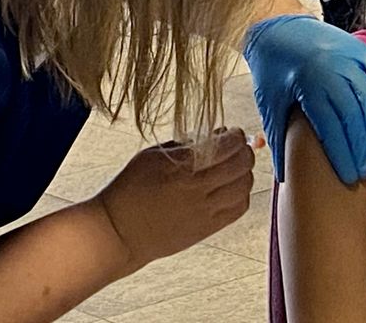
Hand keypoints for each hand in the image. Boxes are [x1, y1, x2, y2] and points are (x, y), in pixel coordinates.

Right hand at [92, 130, 255, 270]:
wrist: (120, 232)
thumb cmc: (131, 189)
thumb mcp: (152, 156)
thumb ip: (186, 144)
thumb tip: (217, 134)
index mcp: (183, 167)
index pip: (227, 145)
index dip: (236, 135)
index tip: (232, 133)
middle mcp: (198, 190)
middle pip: (242, 164)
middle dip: (245, 151)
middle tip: (237, 148)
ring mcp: (205, 212)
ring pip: (245, 187)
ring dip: (245, 173)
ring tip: (235, 168)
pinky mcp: (207, 229)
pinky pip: (239, 208)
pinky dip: (242, 194)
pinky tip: (231, 188)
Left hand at [242, 14, 365, 183]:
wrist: (273, 27)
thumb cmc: (272, 70)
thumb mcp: (270, 103)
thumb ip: (279, 139)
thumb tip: (284, 178)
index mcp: (307, 86)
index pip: (330, 128)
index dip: (342, 155)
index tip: (349, 176)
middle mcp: (330, 71)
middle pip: (352, 116)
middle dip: (361, 147)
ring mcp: (346, 56)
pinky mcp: (356, 46)